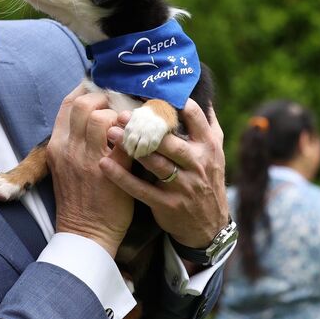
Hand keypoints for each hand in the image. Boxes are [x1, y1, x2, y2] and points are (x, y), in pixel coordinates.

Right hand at [47, 84, 134, 257]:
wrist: (85, 234)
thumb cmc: (79, 201)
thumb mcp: (65, 168)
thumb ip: (74, 143)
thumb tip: (93, 118)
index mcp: (57, 146)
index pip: (67, 105)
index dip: (84, 91)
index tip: (99, 88)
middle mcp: (69, 149)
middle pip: (84, 105)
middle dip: (104, 99)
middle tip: (119, 105)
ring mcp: (89, 159)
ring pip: (103, 117)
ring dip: (120, 116)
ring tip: (131, 122)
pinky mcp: (112, 170)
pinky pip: (125, 140)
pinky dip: (136, 133)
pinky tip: (146, 133)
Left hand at [99, 100, 227, 248]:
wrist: (208, 226)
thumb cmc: (207, 181)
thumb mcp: (215, 153)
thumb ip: (207, 125)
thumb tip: (201, 94)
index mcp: (208, 147)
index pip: (194, 117)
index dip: (171, 103)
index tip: (148, 93)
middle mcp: (198, 164)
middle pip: (169, 141)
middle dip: (145, 127)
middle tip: (121, 114)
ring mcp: (183, 186)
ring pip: (154, 163)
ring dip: (130, 147)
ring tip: (109, 132)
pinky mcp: (167, 204)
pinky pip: (141, 189)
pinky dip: (121, 177)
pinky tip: (105, 164)